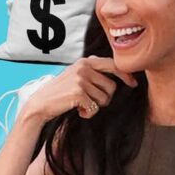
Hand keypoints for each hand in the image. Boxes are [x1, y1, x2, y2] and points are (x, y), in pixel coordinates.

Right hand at [19, 55, 138, 123]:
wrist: (40, 103)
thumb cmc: (61, 91)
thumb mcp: (76, 74)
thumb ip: (92, 69)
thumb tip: (116, 67)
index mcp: (85, 61)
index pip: (113, 65)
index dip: (126, 75)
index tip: (133, 83)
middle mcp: (84, 68)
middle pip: (112, 87)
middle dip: (105, 98)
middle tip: (91, 101)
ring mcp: (81, 80)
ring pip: (104, 99)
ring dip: (95, 106)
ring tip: (81, 104)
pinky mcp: (78, 93)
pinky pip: (95, 108)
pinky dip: (88, 113)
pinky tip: (77, 110)